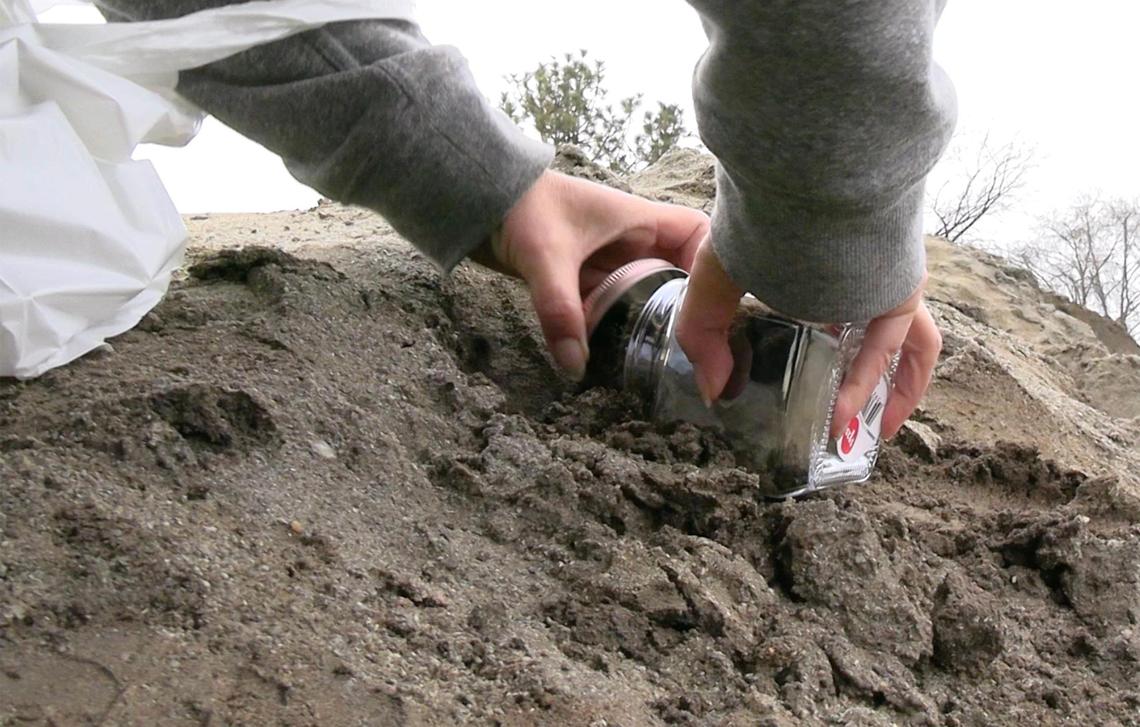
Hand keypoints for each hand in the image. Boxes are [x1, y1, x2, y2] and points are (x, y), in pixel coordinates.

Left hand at [472, 170, 708, 379]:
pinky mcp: (594, 280)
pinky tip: (638, 359)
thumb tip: (574, 365)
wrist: (477, 199)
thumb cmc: (519, 208)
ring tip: (685, 368)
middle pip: (685, 276)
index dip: (719, 271)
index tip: (726, 312)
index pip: (702, 239)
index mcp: (643, 220)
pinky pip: (625, 308)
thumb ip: (560, 309)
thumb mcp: (545, 257)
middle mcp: (638, 241)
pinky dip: (632, 329)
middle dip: (698, 313)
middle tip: (709, 358)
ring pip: (656, 295)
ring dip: (666, 325)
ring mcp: (616, 262)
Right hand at [675, 238, 940, 439]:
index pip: (828, 310)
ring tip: (859, 434)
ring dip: (884, 393)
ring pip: (901, 344)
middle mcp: (857, 276)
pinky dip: (884, 384)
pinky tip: (857, 417)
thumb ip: (703, 334)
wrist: (800, 185)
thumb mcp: (712, 280)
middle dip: (860, 381)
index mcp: (816, 268)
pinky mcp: (903, 290)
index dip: (819, 350)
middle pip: (873, 333)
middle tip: (839, 423)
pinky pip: (903, 346)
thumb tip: (712, 392)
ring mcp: (886, 282)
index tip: (799, 384)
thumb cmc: (755, 221)